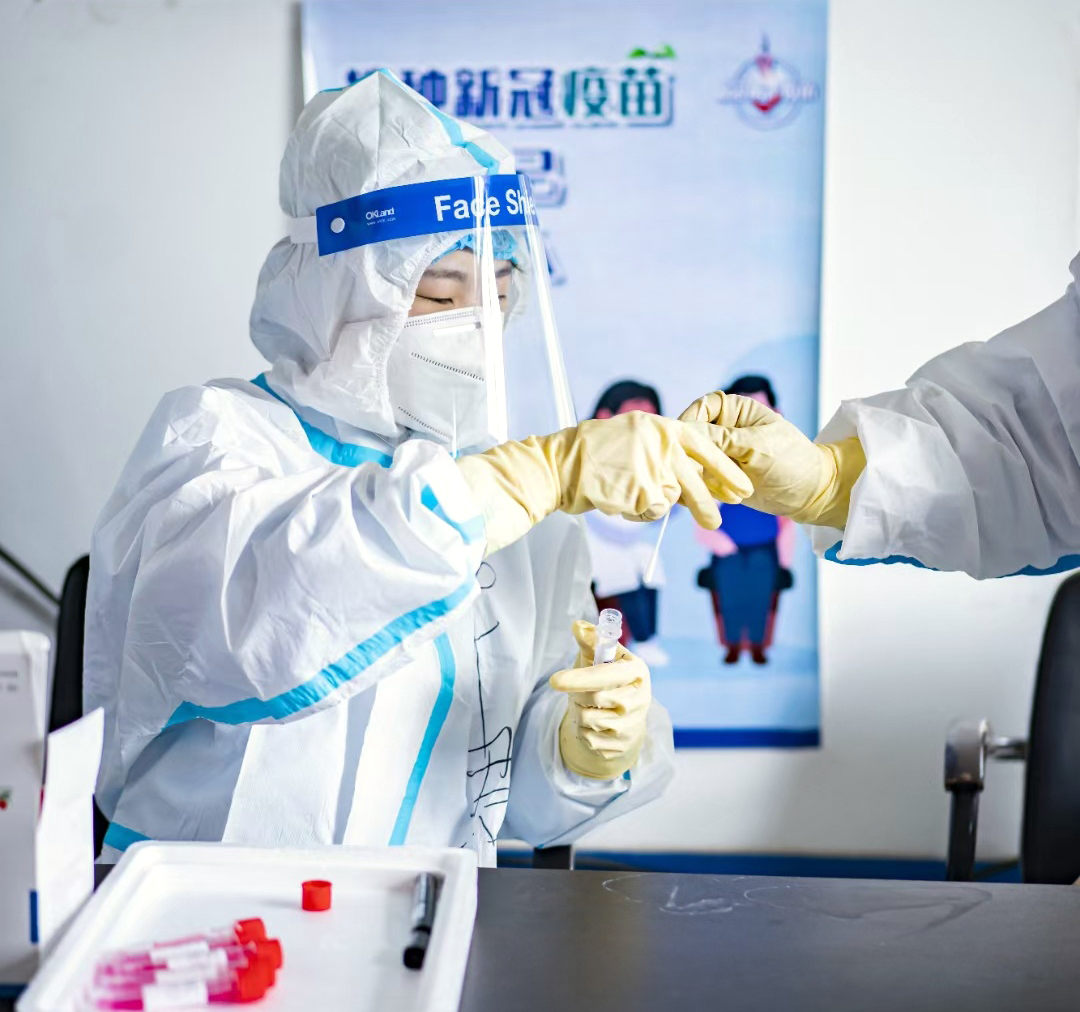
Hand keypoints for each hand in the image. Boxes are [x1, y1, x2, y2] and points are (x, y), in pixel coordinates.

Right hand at [458, 412, 753, 553]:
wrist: (562, 464)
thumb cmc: (593, 452)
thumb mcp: (634, 437)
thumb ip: (661, 447)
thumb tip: (689, 467)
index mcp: (664, 427)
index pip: (707, 448)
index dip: (726, 471)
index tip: (742, 488)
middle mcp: (663, 444)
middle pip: (696, 482)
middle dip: (709, 504)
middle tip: (718, 521)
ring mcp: (653, 468)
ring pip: (672, 499)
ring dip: (662, 506)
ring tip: (655, 505)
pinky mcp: (643, 491)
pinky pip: (651, 510)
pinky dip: (638, 512)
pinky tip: (618, 499)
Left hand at [549, 620, 650, 779]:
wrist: (625, 717)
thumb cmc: (609, 679)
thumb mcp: (601, 658)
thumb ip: (590, 642)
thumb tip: (578, 626)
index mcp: (637, 672)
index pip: (606, 675)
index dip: (580, 678)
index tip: (554, 680)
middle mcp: (641, 699)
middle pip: (594, 698)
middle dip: (577, 694)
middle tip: (576, 691)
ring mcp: (633, 725)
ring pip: (588, 720)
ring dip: (578, 712)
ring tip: (586, 706)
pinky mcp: (622, 745)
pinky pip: (589, 739)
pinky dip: (582, 731)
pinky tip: (591, 724)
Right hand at [679, 392, 864, 527]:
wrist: (809, 494)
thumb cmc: (791, 461)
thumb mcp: (757, 447)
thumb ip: (722, 439)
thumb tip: (686, 432)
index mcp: (734, 411)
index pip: (702, 408)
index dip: (690, 421)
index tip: (684, 438)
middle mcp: (723, 430)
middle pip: (692, 436)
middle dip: (691, 454)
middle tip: (692, 470)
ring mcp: (719, 455)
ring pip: (692, 459)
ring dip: (696, 474)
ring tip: (707, 489)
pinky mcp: (717, 477)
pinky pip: (698, 479)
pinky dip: (701, 488)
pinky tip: (709, 498)